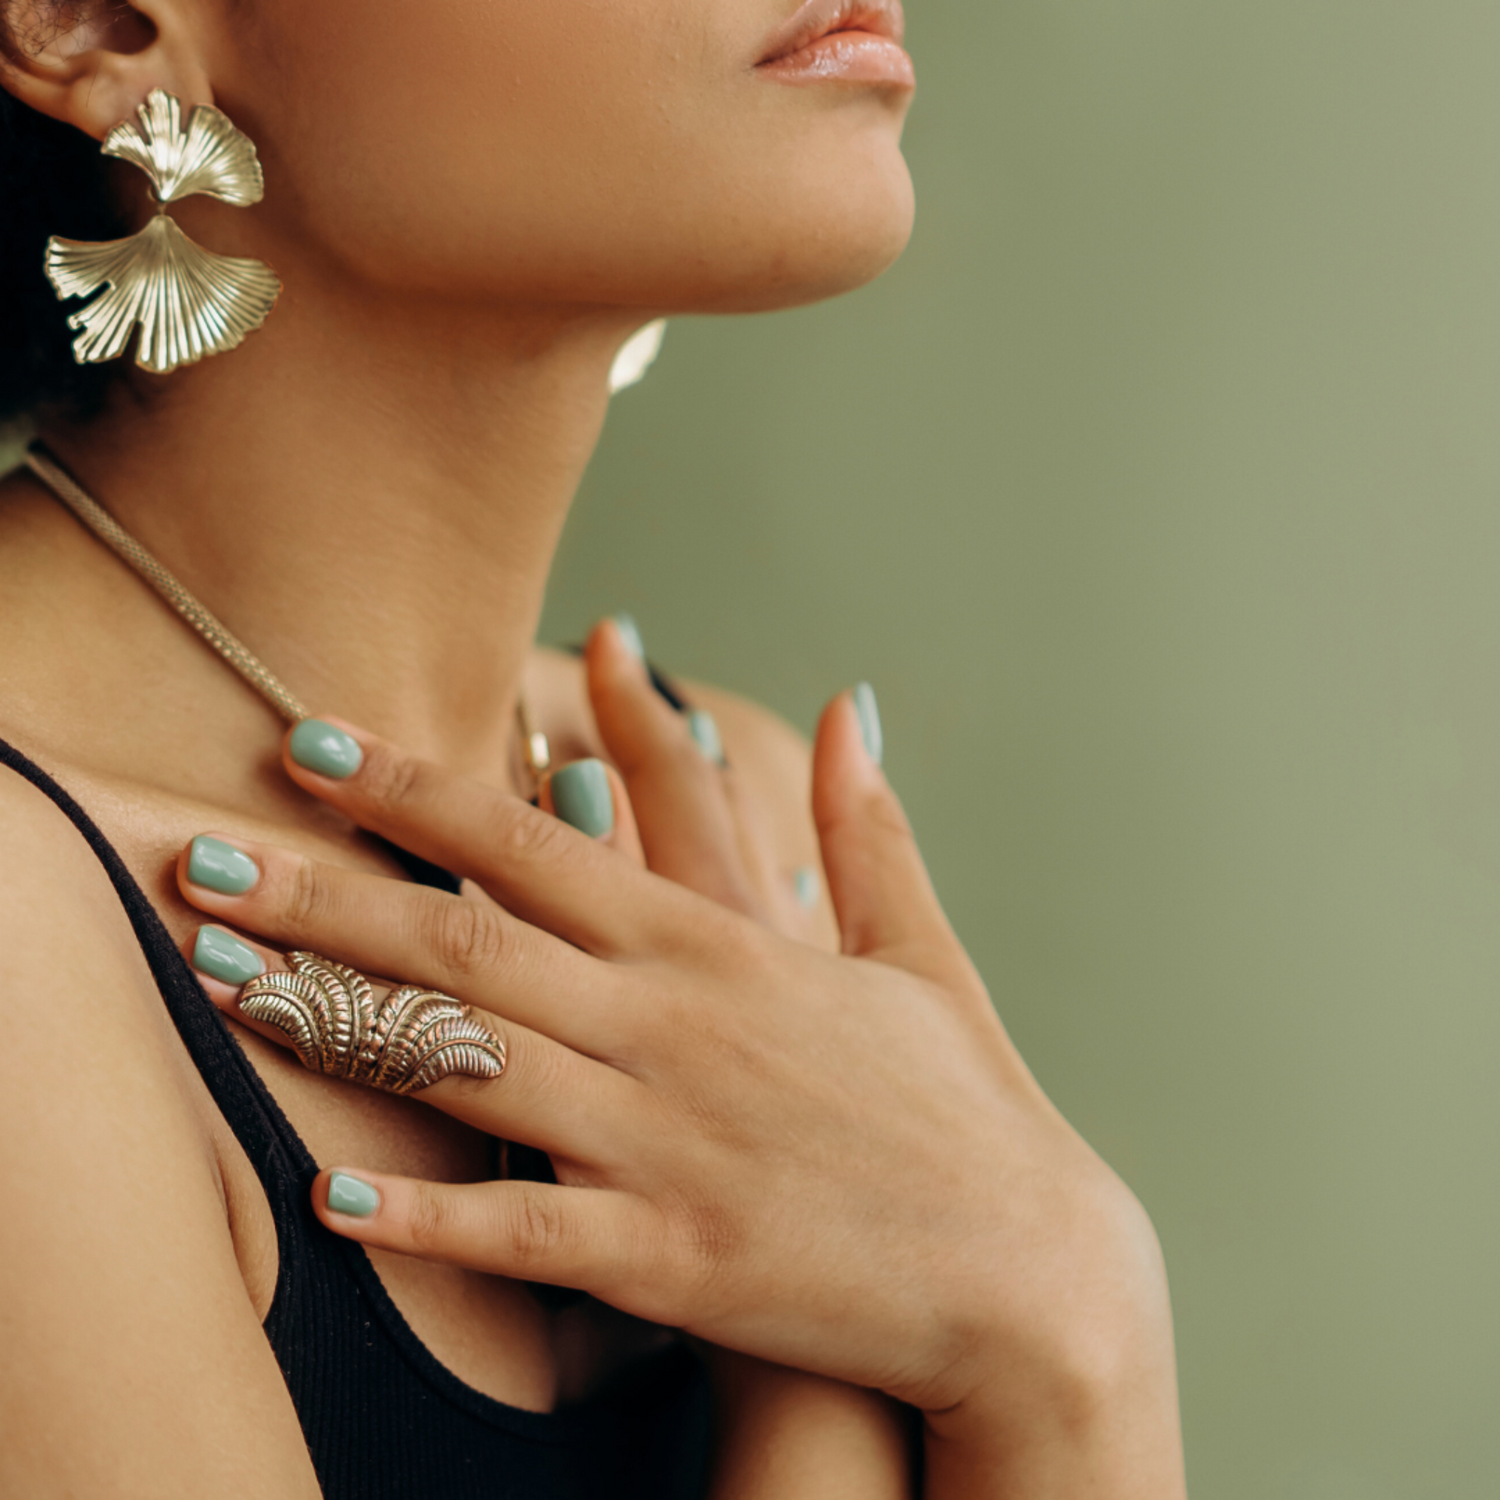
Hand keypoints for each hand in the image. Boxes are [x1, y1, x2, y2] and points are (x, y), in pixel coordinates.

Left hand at [178, 668, 1183, 1493]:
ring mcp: (668, 1142)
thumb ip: (868, 828)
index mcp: (726, 944)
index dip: (419, 788)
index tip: (318, 744)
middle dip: (325, 892)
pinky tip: (335, 1196)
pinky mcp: (673, 1258)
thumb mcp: (919, 952)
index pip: (541, 840)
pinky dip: (429, 1216)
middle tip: (205, 854)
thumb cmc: (967, 1110)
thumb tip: (853, 706)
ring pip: (469, 1063)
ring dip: (336, 1024)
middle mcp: (677, 1026)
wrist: (1028, 1277)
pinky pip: (525, 1231)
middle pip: (468, 941)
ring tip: (223, 985)